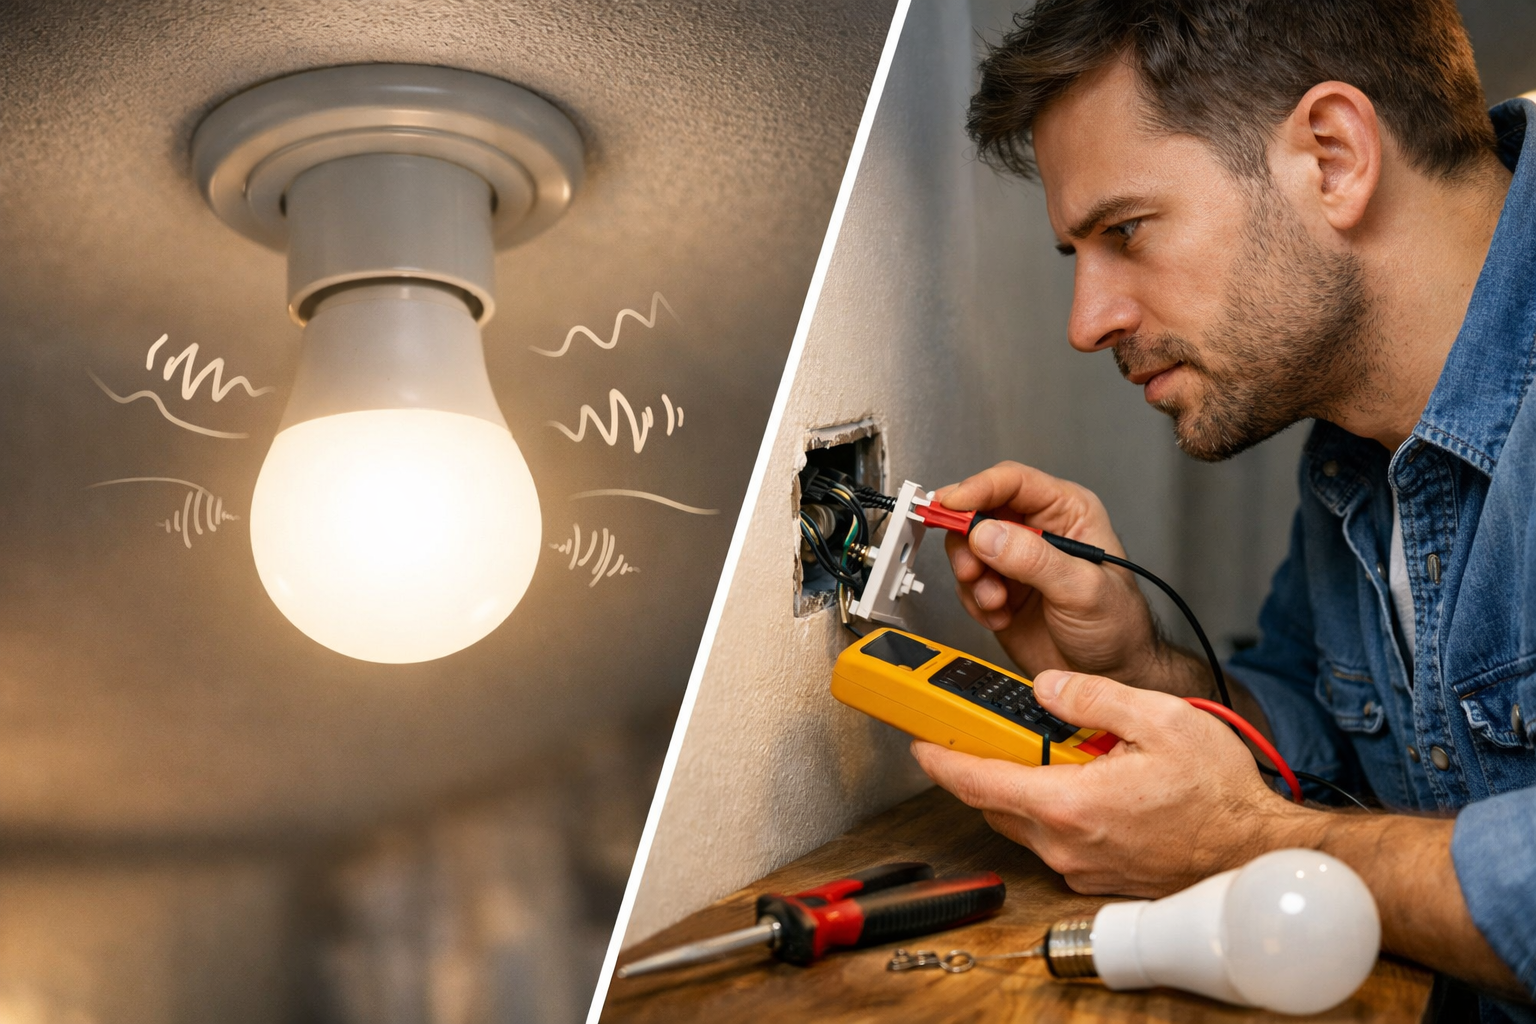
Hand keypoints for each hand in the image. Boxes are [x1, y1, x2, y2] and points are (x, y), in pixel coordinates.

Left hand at [910, 669, 1300, 894]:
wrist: (1258, 851)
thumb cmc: (1220, 794)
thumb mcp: (1159, 719)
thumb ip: (1091, 697)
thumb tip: (1045, 688)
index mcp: (1070, 804)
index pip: (979, 781)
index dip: (940, 758)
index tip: (918, 740)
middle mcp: (1067, 844)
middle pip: (994, 802)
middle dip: (982, 765)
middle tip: (981, 730)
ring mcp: (1081, 866)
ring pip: (1022, 822)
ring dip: (1019, 787)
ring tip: (1048, 750)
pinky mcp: (1097, 878)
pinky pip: (1053, 839)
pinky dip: (1049, 809)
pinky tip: (1080, 781)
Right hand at [935, 461, 1169, 688]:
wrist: (1112, 675)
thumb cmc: (1118, 628)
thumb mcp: (1082, 590)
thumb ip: (1034, 560)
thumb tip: (987, 534)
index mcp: (1067, 512)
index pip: (1013, 482)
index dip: (977, 489)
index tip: (950, 505)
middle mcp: (1038, 529)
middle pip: (980, 510)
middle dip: (968, 541)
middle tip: (970, 568)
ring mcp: (1016, 559)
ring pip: (967, 547)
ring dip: (973, 578)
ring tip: (994, 600)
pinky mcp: (999, 587)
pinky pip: (966, 583)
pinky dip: (975, 602)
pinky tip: (1000, 616)